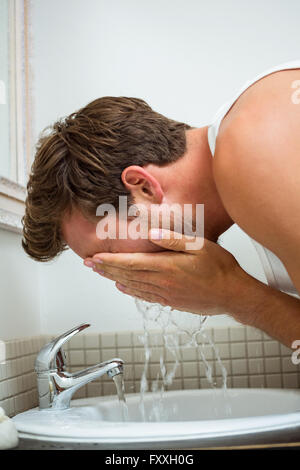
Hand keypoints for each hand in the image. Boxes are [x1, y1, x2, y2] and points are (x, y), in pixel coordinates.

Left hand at [84, 229, 248, 315]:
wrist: (233, 294)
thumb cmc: (220, 267)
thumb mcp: (199, 246)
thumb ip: (172, 240)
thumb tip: (149, 233)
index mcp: (167, 266)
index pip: (131, 263)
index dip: (111, 260)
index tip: (95, 258)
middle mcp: (162, 282)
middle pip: (127, 275)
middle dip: (106, 269)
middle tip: (90, 265)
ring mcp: (166, 294)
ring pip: (133, 286)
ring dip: (114, 279)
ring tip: (101, 274)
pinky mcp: (171, 301)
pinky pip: (145, 296)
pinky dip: (131, 291)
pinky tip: (124, 288)